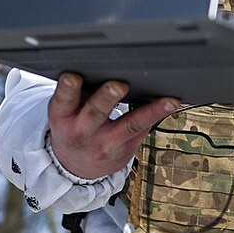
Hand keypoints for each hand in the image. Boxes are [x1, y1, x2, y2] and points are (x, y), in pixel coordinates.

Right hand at [47, 75, 178, 179]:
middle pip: (95, 113)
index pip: (63, 100)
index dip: (67, 88)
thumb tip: (103, 66)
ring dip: (151, 112)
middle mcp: (83, 132)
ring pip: (130, 126)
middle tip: (119, 85)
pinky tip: (171, 106)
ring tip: (168, 101)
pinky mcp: (125, 150)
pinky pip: (144, 130)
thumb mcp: (65, 111)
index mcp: (62, 117)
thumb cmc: (73, 126)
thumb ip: (79, 92)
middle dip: (107, 98)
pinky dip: (158, 116)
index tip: (73, 77)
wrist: (77, 165)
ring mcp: (105, 144)